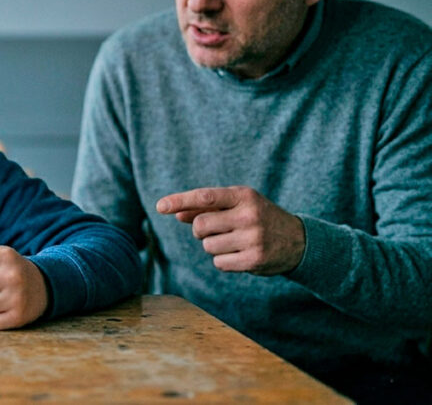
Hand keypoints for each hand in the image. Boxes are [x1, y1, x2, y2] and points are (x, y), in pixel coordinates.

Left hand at [156, 186, 304, 274]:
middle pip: (200, 226)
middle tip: (216, 230)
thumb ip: (207, 208)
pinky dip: (224, 260)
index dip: (179, 201)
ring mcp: (253, 238)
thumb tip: (176, 213)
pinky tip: (240, 254)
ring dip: (213, 246)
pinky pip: (219, 263)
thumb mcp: (237, 206)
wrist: (299, 241)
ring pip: (207, 246)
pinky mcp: (254, 260)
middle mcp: (249, 215)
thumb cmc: (259, 218)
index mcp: (243, 196)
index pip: (204, 197)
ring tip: (235, 241)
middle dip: (200, 231)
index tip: (160, 206)